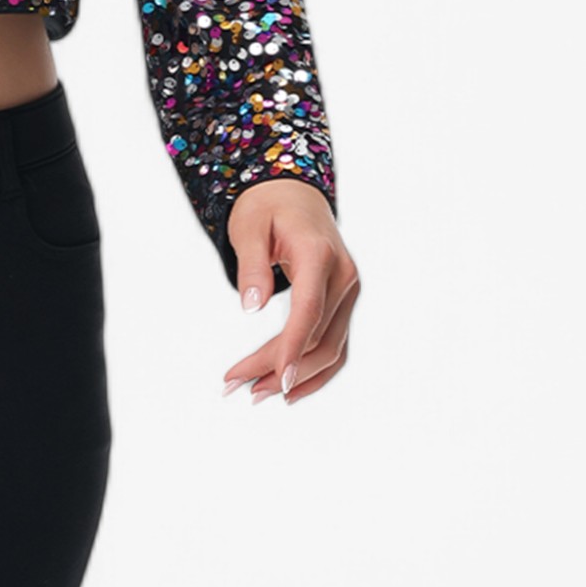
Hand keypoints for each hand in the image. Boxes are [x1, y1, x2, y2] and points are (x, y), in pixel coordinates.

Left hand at [220, 180, 358, 405]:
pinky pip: (336, 344)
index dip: (294, 347)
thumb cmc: (267, 207)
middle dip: (279, 367)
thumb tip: (251, 307)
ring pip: (331, 348)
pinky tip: (290, 387)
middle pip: (318, 337)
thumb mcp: (248, 226)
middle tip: (237, 385)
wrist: (294, 194)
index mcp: (319, 255)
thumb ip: (251, 264)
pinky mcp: (344, 302)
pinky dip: (316, 369)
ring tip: (256, 392)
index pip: (310, 310)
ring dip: (298, 377)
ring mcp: (348, 291)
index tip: (277, 377)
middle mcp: (343, 276)